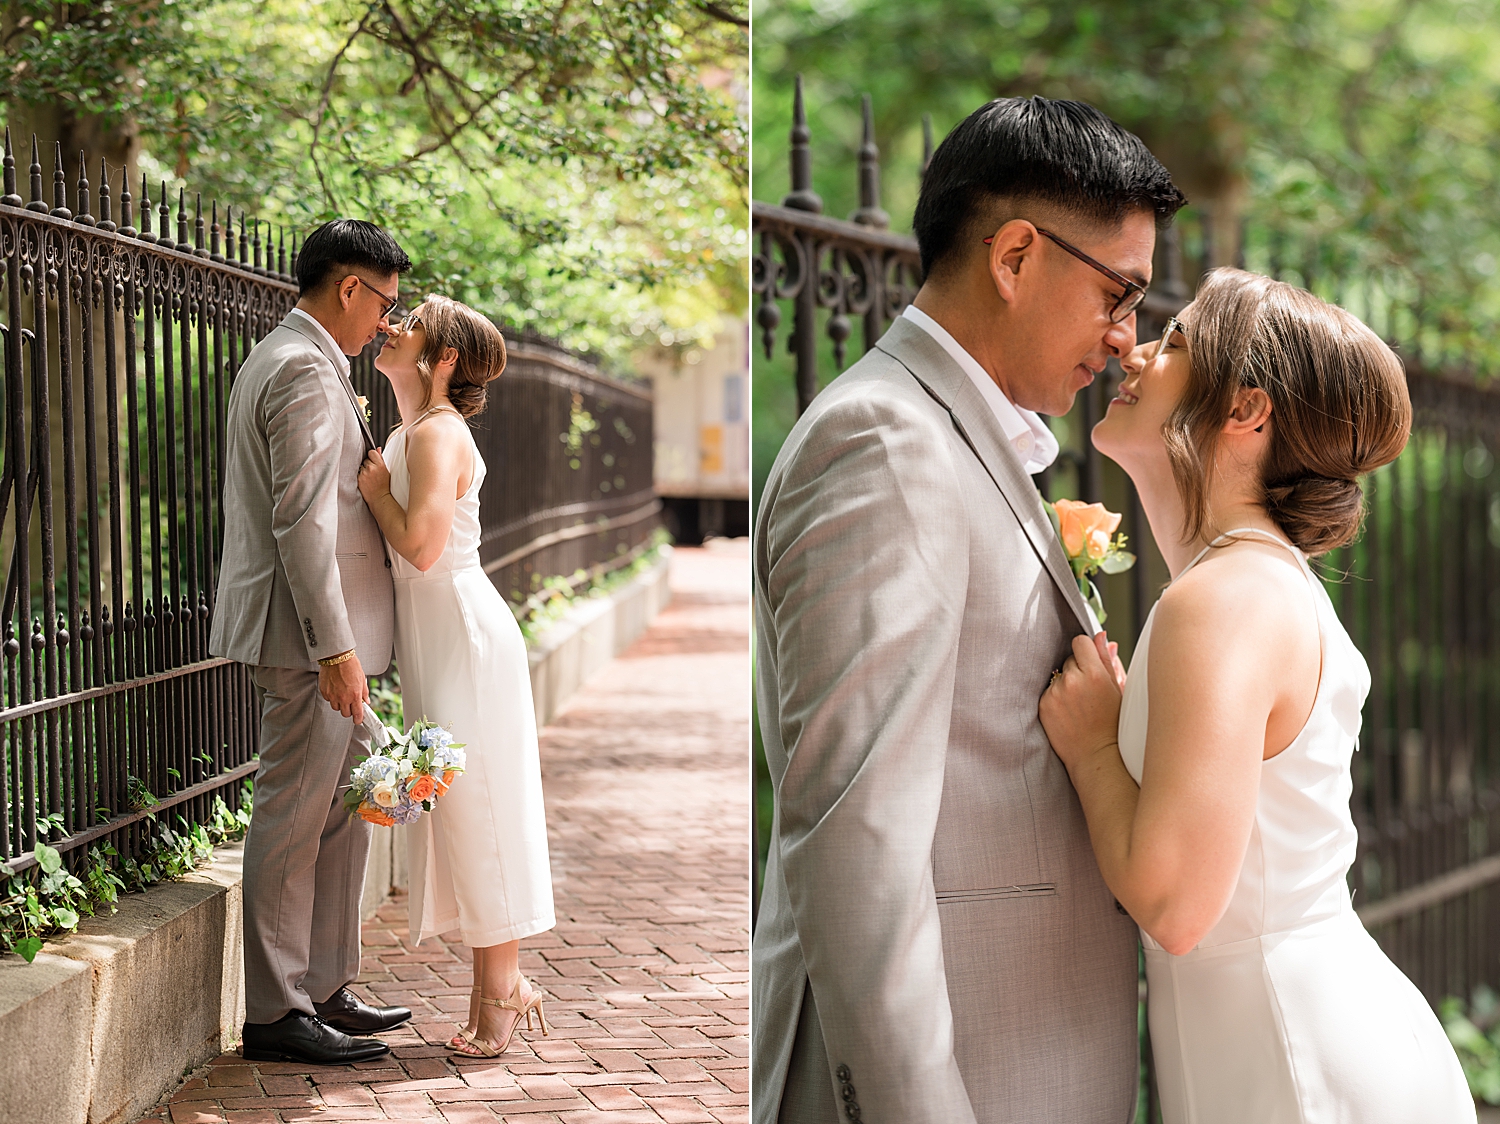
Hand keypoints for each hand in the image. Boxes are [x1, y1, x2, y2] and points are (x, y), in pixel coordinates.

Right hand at [318, 654, 368, 720]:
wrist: (337, 657)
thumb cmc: (351, 665)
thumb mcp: (362, 679)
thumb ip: (364, 692)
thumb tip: (366, 701)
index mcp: (355, 695)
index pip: (357, 714)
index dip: (358, 719)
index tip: (358, 720)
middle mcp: (343, 697)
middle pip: (345, 714)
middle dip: (349, 711)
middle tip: (350, 704)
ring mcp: (333, 695)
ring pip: (336, 708)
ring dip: (340, 704)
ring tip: (342, 695)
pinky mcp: (325, 692)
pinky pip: (328, 700)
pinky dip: (332, 698)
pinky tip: (335, 689)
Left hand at [357, 448, 389, 505]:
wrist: (379, 498)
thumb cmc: (384, 485)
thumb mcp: (386, 471)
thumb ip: (381, 459)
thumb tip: (378, 449)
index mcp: (380, 465)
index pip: (371, 452)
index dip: (372, 456)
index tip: (373, 462)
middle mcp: (371, 468)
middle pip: (365, 459)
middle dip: (367, 464)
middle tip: (372, 472)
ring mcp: (364, 473)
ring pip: (360, 466)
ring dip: (363, 470)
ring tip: (368, 477)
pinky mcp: (358, 479)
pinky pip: (357, 473)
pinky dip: (360, 476)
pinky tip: (365, 481)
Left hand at [1040, 631, 1124, 772]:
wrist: (1096, 755)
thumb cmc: (1113, 725)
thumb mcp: (1118, 690)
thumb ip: (1108, 661)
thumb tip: (1102, 637)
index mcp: (1095, 674)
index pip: (1080, 642)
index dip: (1086, 651)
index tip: (1091, 662)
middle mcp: (1072, 681)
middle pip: (1069, 658)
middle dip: (1078, 670)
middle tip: (1089, 692)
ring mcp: (1055, 693)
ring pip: (1058, 675)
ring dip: (1066, 684)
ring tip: (1079, 705)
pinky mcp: (1044, 705)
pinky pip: (1049, 690)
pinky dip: (1056, 697)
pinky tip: (1069, 712)